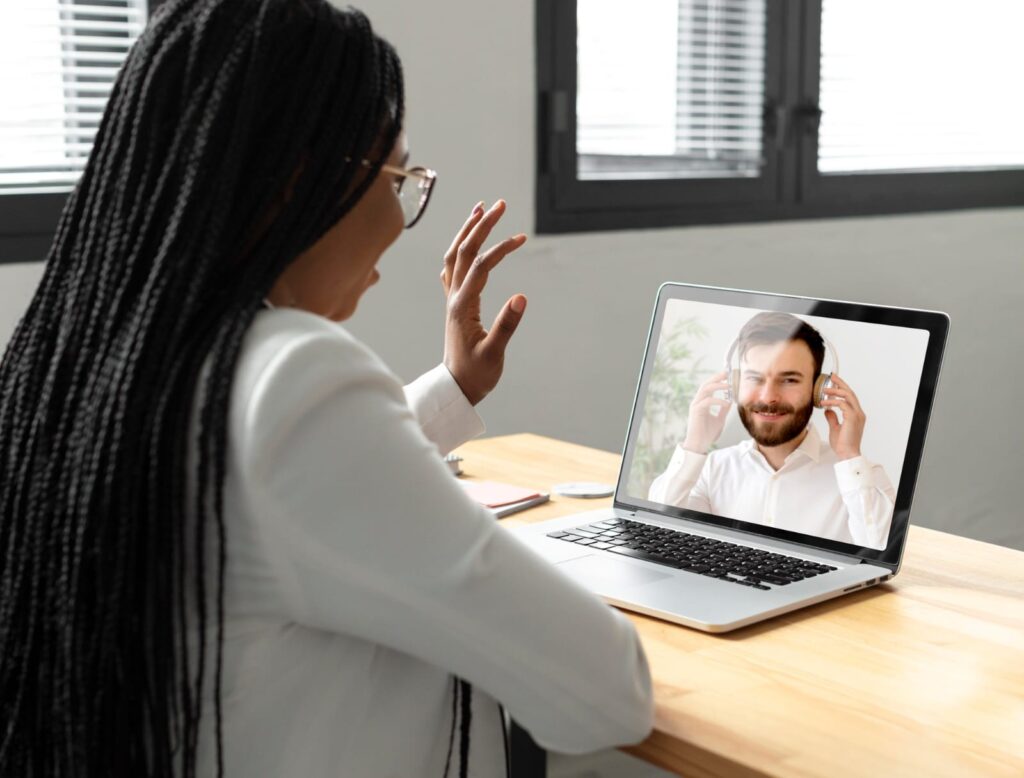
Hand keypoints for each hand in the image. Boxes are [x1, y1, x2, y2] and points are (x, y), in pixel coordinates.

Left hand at [441, 199, 527, 405]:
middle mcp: (454, 298)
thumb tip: (522, 297)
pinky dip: (459, 249)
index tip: (521, 238)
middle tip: (500, 204)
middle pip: (463, 251)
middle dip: (481, 225)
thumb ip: (507, 326)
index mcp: (463, 307)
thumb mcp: (494, 353)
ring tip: (480, 209)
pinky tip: (465, 242)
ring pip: (454, 256)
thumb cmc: (477, 374)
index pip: (480, 266)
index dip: (500, 249)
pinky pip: (452, 269)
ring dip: (466, 231)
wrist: (456, 388)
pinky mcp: (454, 304)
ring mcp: (451, 300)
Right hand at [682, 370, 731, 453]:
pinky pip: (707, 401)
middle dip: (716, 378)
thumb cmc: (707, 434)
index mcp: (702, 403)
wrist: (699, 445)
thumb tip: (730, 400)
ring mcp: (695, 406)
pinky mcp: (695, 411)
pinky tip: (726, 402)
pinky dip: (718, 400)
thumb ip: (723, 410)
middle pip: (706, 384)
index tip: (728, 375)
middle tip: (727, 373)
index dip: (717, 380)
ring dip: (717, 385)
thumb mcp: (719, 419)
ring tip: (729, 385)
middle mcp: (697, 402)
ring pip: (705, 390)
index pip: (709, 387)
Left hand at [820, 374, 865, 459]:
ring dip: (835, 391)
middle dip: (841, 383)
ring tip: (824, 390)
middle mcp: (858, 413)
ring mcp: (857, 415)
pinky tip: (823, 403)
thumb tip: (828, 410)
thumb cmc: (842, 444)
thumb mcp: (835, 428)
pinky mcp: (852, 418)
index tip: (834, 381)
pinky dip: (832, 402)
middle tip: (831, 377)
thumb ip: (833, 418)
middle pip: (850, 393)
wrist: (847, 454)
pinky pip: (842, 404)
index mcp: (856, 415)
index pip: (850, 397)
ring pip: (848, 396)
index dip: (843, 388)